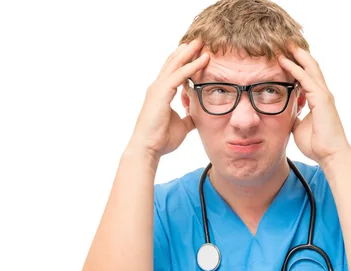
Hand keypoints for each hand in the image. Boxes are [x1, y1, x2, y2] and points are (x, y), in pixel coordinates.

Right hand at [129, 39, 209, 158]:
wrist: (148, 149)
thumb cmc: (161, 140)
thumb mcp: (181, 126)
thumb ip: (188, 118)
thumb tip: (196, 115)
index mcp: (160, 94)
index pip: (173, 72)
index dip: (183, 61)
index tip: (196, 52)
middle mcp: (157, 88)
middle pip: (173, 63)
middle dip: (185, 51)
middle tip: (198, 40)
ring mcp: (158, 89)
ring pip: (175, 65)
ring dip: (189, 53)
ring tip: (200, 43)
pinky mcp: (161, 93)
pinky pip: (179, 76)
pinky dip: (191, 66)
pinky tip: (202, 60)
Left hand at [278, 45, 350, 163]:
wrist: (330, 155)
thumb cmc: (317, 144)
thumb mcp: (298, 127)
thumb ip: (294, 116)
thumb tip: (286, 112)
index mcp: (318, 99)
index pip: (307, 77)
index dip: (297, 65)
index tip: (284, 55)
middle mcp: (322, 94)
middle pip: (310, 67)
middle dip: (298, 54)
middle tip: (286, 42)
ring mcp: (324, 96)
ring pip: (310, 69)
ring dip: (297, 55)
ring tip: (285, 44)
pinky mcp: (322, 100)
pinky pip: (306, 80)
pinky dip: (295, 70)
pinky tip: (285, 61)